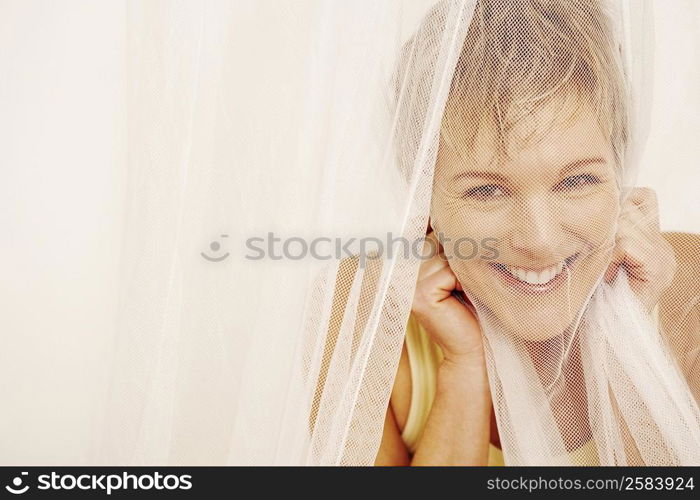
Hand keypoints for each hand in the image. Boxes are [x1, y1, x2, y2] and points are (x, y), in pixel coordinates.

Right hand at [412, 230, 484, 364]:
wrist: (471, 346)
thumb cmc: (468, 306)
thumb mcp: (453, 269)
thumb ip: (444, 245)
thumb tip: (446, 213)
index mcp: (403, 261)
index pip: (425, 229)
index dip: (443, 232)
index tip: (452, 247)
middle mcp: (400, 270)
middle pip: (436, 238)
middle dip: (457, 252)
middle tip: (460, 279)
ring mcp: (407, 283)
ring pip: (445, 254)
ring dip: (462, 268)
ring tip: (461, 289)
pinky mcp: (420, 294)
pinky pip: (450, 270)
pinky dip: (464, 281)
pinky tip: (461, 297)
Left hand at [604, 187, 676, 311]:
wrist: (604, 333)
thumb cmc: (594, 295)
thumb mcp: (599, 253)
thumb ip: (605, 229)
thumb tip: (592, 198)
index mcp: (652, 239)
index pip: (640, 197)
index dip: (615, 207)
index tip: (597, 233)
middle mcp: (663, 246)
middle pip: (630, 206)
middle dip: (605, 226)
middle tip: (597, 254)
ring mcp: (664, 258)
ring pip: (625, 223)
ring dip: (605, 244)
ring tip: (603, 267)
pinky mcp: (659, 270)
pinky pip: (626, 244)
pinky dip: (610, 257)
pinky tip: (608, 275)